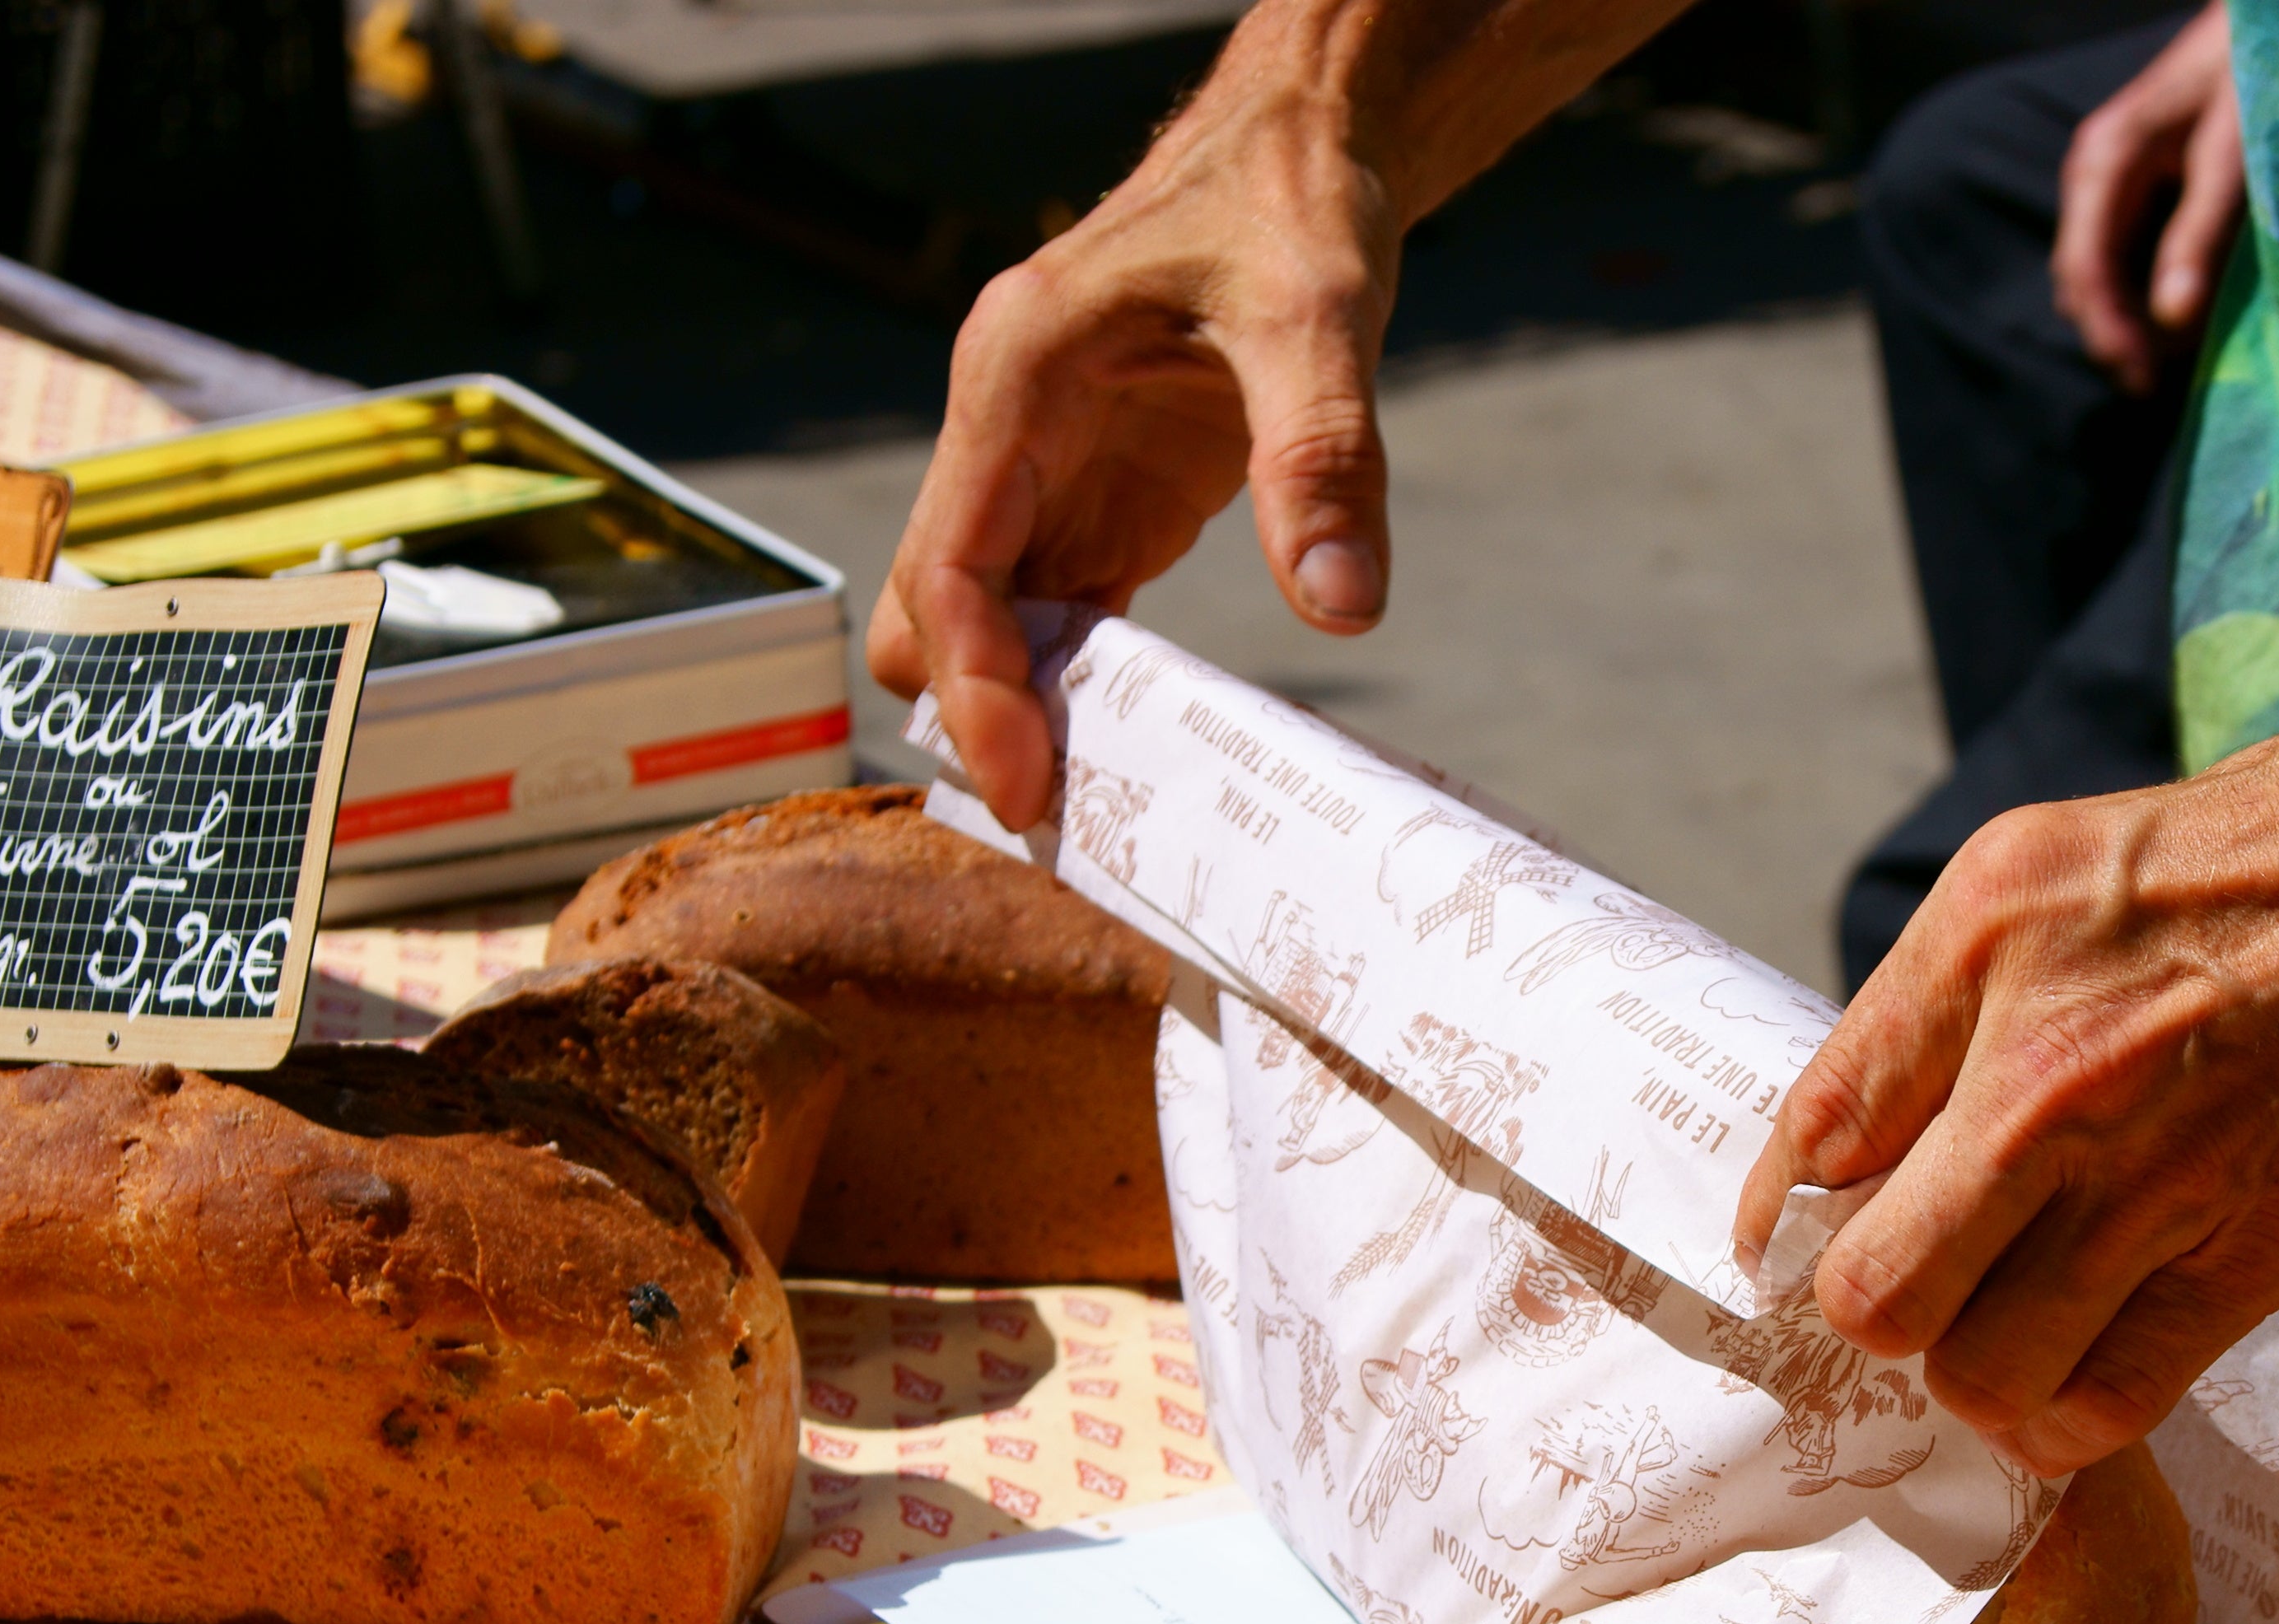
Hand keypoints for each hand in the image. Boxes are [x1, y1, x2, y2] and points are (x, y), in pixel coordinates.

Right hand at [871, 93, 1403, 828]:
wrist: (1298, 151)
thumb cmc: (1287, 206)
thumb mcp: (1319, 316)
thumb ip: (1323, 460)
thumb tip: (1344, 608)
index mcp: (1017, 380)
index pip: (950, 569)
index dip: (976, 689)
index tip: (1031, 789)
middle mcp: (1006, 432)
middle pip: (934, 611)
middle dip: (980, 713)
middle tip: (1072, 817)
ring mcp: (1043, 470)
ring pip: (984, 626)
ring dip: (1028, 712)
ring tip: (1108, 812)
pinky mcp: (1096, 500)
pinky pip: (1057, 617)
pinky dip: (1079, 688)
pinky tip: (1136, 753)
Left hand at [1735, 680, 2278, 1475]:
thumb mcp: (2090, 859)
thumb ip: (1972, 988)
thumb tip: (1882, 1126)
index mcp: (1986, 933)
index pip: (1810, 1129)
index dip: (1794, 1215)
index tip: (1810, 1244)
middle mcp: (2041, 1057)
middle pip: (1871, 1289)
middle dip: (1889, 1314)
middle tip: (1941, 1289)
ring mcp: (2150, 1169)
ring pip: (1974, 1371)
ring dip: (1987, 1377)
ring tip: (2025, 1336)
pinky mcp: (2256, 1251)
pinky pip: (2103, 1402)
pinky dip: (2074, 1422)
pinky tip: (2089, 1380)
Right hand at [2049, 3, 2243, 393]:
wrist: (2264, 22)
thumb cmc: (2252, 77)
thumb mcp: (2232, 158)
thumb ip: (2199, 235)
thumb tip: (2172, 320)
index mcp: (2104, 162)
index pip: (2083, 268)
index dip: (2106, 331)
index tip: (2141, 379)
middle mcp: (2093, 173)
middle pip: (2080, 278)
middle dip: (2112, 334)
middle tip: (2156, 384)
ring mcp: (2107, 180)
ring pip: (2096, 272)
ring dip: (2124, 319)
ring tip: (2168, 362)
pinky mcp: (2133, 186)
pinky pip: (2120, 254)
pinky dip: (2139, 293)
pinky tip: (2173, 318)